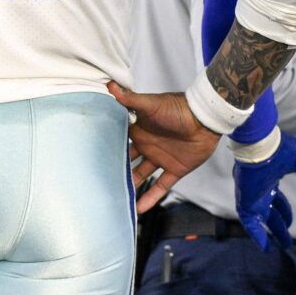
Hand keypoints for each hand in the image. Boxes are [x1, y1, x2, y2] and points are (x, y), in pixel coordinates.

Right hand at [108, 81, 219, 212]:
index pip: (118, 139)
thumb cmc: (178, 108)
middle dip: (115, 168)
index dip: (106, 146)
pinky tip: (138, 209)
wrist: (206, 120)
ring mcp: (160, 158)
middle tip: (97, 182)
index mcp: (139, 130)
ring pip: (141, 175)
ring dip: (130, 186)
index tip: (88, 156)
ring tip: (114, 199)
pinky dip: (150, 198)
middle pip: (127, 159)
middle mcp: (147, 145)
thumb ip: (131, 99)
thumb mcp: (151, 104)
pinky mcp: (174, 170)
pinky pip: (160, 186)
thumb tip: (109, 84)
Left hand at [231, 132, 295, 250]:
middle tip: (288, 241)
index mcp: (270, 178)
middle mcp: (260, 189)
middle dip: (279, 226)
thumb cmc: (282, 148)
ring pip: (261, 220)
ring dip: (272, 232)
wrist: (261, 145)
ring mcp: (251, 196)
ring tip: (283, 246)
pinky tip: (265, 247)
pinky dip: (256, 234)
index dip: (284, 211)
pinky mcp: (246, 201)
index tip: (291, 223)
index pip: (276, 199)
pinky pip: (249, 222)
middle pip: (270, 212)